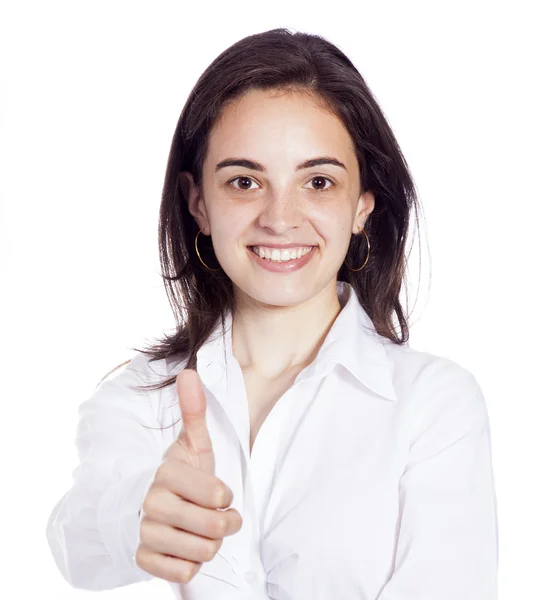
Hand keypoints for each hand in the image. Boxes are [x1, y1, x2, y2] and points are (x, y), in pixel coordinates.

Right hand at [134, 368, 242, 583]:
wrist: (149, 508)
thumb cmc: (182, 475)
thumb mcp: (193, 444)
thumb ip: (194, 412)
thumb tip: (189, 372)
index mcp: (167, 473)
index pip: (218, 496)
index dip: (225, 498)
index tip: (218, 494)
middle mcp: (152, 503)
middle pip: (213, 529)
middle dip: (224, 525)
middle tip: (218, 517)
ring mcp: (146, 533)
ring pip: (202, 553)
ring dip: (210, 545)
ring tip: (201, 531)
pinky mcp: (143, 559)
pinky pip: (182, 573)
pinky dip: (191, 564)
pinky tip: (184, 548)